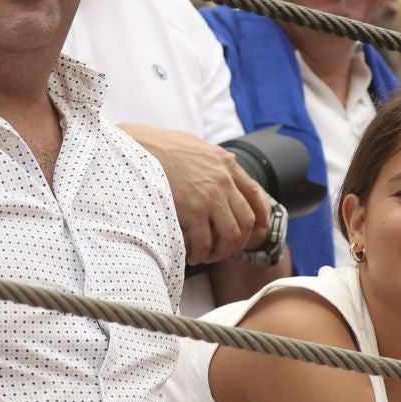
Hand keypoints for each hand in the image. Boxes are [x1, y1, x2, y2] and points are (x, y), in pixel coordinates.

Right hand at [128, 125, 269, 263]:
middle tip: (225, 249)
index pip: (255, 194)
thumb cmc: (161, 146)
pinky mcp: (193, 210)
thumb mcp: (197, 145)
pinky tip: (193, 255)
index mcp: (226, 164)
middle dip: (239, 241)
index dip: (261, 216)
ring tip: (208, 256)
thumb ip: (214, 159)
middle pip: (246, 221)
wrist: (139, 148)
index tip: (259, 229)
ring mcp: (210, 196)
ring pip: (230, 235)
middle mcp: (223, 181)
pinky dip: (201, 254)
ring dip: (221, 251)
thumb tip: (226, 164)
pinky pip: (205, 241)